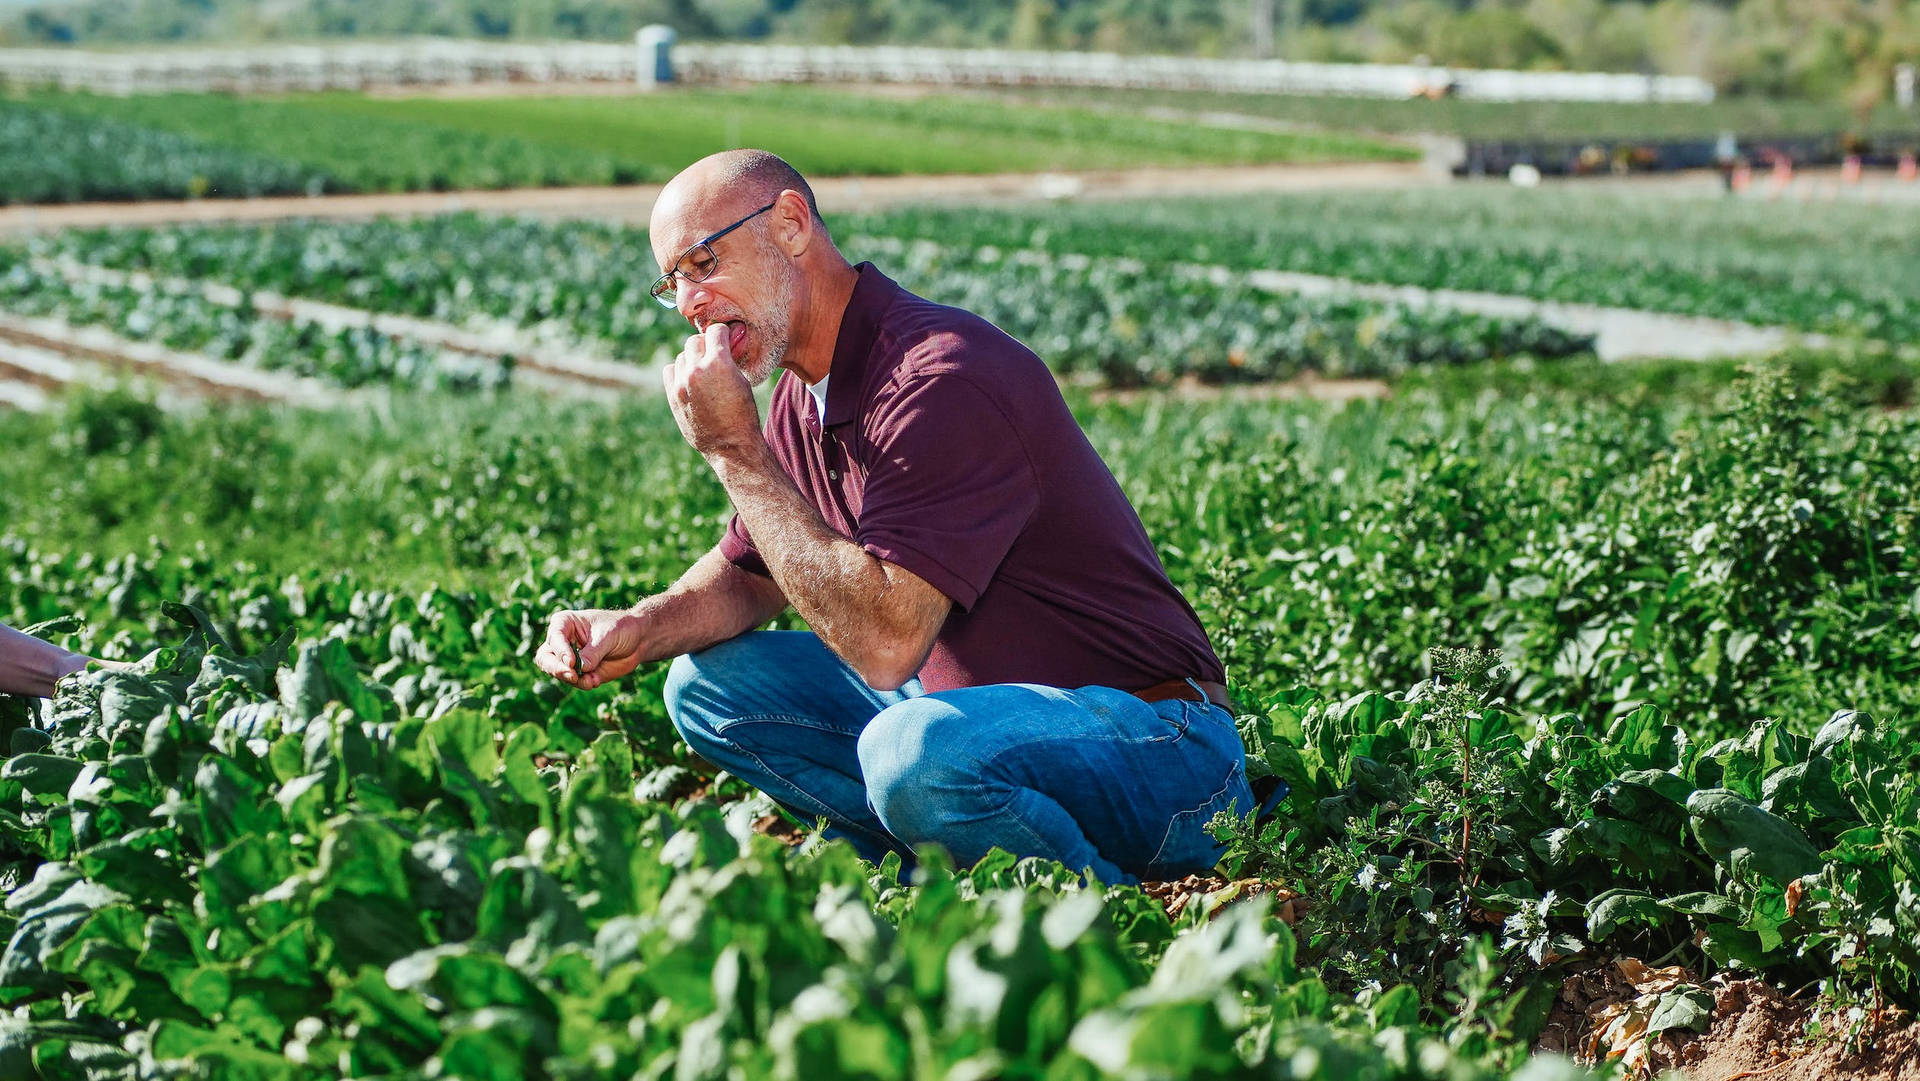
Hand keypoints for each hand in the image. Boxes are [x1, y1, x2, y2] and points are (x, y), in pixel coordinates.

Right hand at [535, 609, 645, 689]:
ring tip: (592, 680)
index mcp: (564, 623)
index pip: (554, 638)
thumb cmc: (621, 628)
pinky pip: (574, 682)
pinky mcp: (578, 672)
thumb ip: (593, 652)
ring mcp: (568, 658)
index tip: (571, 663)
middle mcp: (562, 641)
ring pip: (558, 673)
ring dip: (574, 680)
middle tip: (573, 677)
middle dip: (557, 670)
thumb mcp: (608, 636)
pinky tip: (595, 681)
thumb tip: (580, 669)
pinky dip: (583, 684)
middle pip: (545, 659)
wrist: (638, 640)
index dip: (560, 651)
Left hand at [664, 323, 761, 460]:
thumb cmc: (743, 414)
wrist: (730, 446)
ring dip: (692, 358)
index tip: (725, 339)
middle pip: (695, 341)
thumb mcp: (743, 381)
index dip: (722, 334)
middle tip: (713, 353)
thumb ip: (729, 360)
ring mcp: (682, 384)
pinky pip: (670, 370)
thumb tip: (723, 343)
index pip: (715, 331)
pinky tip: (690, 378)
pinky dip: (679, 370)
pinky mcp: (673, 396)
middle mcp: (697, 370)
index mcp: (719, 363)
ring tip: (703, 370)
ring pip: (682, 356)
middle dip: (706, 344)